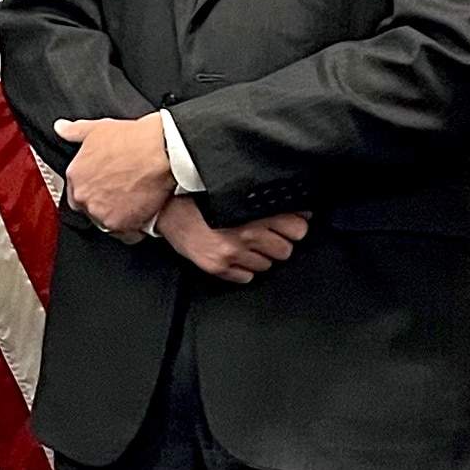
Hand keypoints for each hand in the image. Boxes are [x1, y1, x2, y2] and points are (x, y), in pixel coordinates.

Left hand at [55, 113, 176, 238]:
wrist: (162, 151)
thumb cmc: (134, 139)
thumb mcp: (99, 129)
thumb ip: (75, 131)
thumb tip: (61, 128)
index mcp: (75, 175)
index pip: (75, 193)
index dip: (92, 190)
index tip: (105, 187)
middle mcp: (84, 196)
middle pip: (89, 209)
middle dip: (104, 203)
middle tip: (122, 193)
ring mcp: (100, 212)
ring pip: (106, 222)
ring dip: (118, 216)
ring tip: (134, 202)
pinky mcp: (120, 224)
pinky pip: (125, 235)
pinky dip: (133, 229)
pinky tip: (142, 215)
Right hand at [154, 195, 304, 284]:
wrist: (169, 210)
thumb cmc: (201, 198)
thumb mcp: (237, 192)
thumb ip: (267, 201)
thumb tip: (300, 210)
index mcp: (254, 210)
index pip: (298, 227)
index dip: (294, 225)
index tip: (289, 224)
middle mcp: (246, 232)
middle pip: (286, 249)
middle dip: (278, 242)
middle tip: (266, 235)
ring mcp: (233, 252)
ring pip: (267, 265)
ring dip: (260, 256)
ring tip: (245, 244)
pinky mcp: (219, 267)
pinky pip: (247, 277)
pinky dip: (243, 269)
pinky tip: (235, 256)